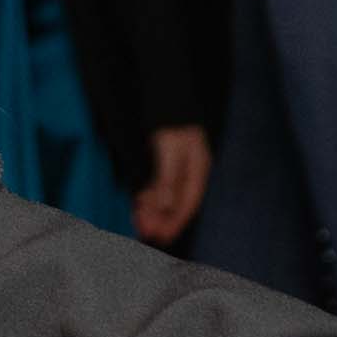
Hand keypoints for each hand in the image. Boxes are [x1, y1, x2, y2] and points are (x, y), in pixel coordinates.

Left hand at [132, 124, 212, 247]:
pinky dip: (149, 196)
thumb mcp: (171, 151)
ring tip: (138, 220)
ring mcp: (180, 170)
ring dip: (153, 210)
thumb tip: (165, 206)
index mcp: (198, 171)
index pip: (188, 204)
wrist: (169, 100)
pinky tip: (139, 202)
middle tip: (144, 232)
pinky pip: (159, 187)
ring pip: (166, 197)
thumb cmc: (173, 124)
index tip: (161, 237)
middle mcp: (191, 174)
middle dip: (160, 219)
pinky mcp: (168, 166)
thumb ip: (168, 178)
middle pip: (176, 204)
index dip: (174, 223)